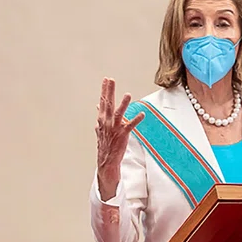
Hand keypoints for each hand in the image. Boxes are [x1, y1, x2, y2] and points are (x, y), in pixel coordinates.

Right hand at [95, 77, 143, 199]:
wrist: (106, 161)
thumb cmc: (105, 143)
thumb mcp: (101, 128)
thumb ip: (101, 115)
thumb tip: (98, 105)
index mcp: (102, 120)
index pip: (103, 102)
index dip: (105, 90)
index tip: (106, 79)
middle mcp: (107, 123)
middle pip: (107, 104)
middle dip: (109, 91)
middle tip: (111, 80)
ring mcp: (114, 129)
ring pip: (118, 114)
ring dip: (123, 105)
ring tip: (128, 95)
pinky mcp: (122, 136)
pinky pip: (130, 126)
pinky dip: (136, 120)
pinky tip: (142, 114)